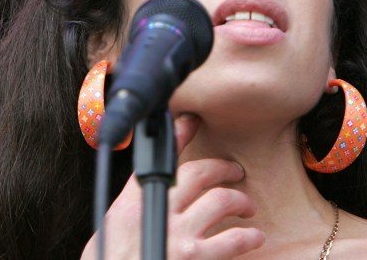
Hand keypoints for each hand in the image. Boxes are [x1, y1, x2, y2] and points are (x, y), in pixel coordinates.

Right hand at [81, 114, 264, 258]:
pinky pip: (232, 240)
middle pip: (199, 173)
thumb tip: (148, 198)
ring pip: (221, 200)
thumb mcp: (111, 230)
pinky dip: (248, 237)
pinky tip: (254, 238)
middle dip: (223, 168)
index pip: (161, 159)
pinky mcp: (196, 258)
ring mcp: (179, 235)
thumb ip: (133, 210)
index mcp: (133, 204)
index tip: (193, 120)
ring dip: (240, 201)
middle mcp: (158, 212)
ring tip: (248, 208)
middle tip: (235, 172)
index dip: (180, 135)